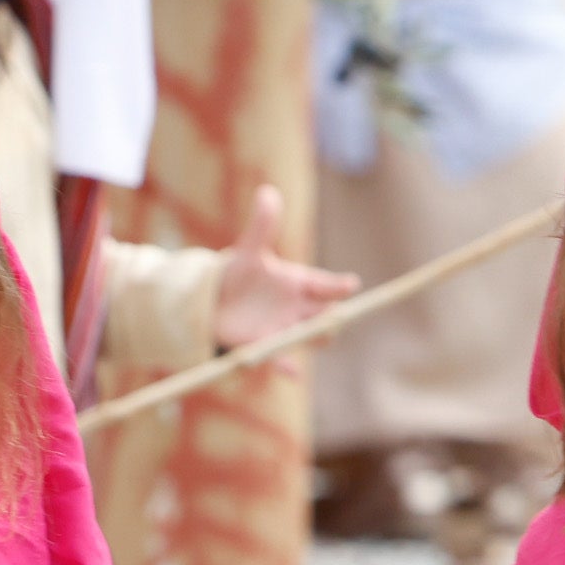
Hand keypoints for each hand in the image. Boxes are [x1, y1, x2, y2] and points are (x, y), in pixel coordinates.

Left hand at [210, 182, 360, 351]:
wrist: (214, 302)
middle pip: (326, 315)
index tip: (349, 285)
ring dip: (314, 337)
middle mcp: (298, 309)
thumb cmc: (238, 274)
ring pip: (311, 337)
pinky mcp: (266, 347)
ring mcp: (285, 330)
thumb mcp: (248, 250)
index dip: (338, 286)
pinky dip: (287, 366)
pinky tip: (293, 372)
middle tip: (335, 316)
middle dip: (332, 317)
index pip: (326, 285)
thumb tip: (268, 192)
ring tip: (314, 335)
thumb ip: (262, 225)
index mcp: (299, 283)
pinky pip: (281, 360)